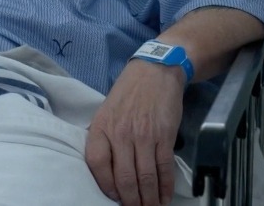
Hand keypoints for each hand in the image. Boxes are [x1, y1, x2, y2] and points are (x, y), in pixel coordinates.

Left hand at [84, 59, 184, 205]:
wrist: (155, 71)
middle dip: (131, 200)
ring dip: (149, 198)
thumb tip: (104, 169)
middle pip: (124, 178)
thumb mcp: (106, 111)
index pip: (98, 165)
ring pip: (146, 176)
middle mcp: (121, 133)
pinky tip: (165, 196)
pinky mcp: (164, 135)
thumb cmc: (128, 93)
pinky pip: (164, 167)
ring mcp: (144, 135)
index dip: (106, 186)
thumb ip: (103, 138)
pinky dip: (165, 186)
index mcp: (102, 128)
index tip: (113, 197)